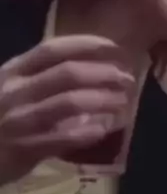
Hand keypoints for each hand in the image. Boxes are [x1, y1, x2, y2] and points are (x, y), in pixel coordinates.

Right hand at [0, 35, 134, 185]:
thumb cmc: (0, 119)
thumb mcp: (15, 91)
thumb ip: (45, 78)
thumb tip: (94, 68)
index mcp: (14, 71)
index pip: (54, 48)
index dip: (88, 45)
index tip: (116, 49)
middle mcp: (16, 91)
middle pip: (67, 73)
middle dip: (104, 73)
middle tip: (127, 79)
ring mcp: (20, 120)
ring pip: (70, 103)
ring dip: (103, 100)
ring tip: (122, 102)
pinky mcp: (25, 148)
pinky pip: (64, 137)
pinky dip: (88, 132)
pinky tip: (103, 129)